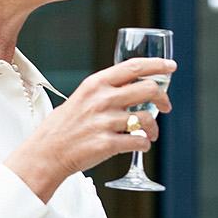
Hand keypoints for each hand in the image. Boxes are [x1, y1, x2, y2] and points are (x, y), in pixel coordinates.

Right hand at [5, 57, 175, 200]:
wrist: (47, 153)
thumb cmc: (66, 125)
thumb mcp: (82, 97)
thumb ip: (106, 90)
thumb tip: (135, 86)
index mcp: (96, 84)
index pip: (133, 67)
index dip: (157, 65)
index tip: (171, 66)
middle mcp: (102, 99)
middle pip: (149, 89)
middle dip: (163, 98)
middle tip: (166, 106)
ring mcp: (105, 122)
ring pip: (147, 119)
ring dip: (154, 128)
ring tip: (150, 134)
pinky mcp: (108, 144)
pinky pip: (140, 141)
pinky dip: (145, 144)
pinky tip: (140, 145)